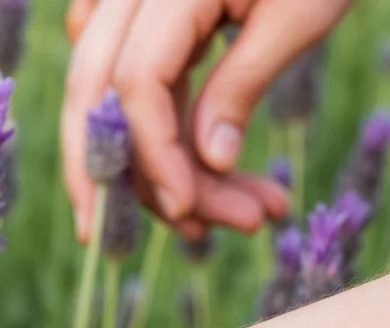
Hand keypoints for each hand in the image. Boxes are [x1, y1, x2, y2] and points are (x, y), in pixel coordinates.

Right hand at [61, 0, 352, 241]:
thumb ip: (243, 85)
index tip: (187, 210)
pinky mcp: (140, 18)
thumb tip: (206, 166)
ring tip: (241, 211)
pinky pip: (126, 83)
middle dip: (102, 174)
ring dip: (161, 165)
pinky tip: (206, 167)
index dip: (154, 155)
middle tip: (111, 242)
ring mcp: (126, 1)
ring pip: (110, 98)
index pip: (135, 84)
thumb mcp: (301, 13)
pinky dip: (162, 133)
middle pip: (88, 92)